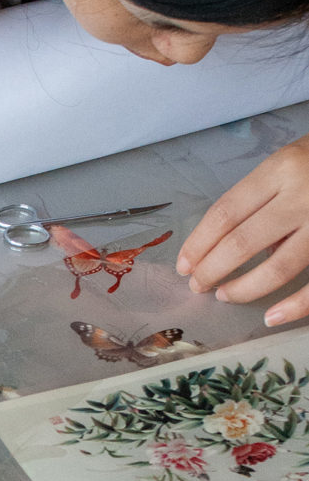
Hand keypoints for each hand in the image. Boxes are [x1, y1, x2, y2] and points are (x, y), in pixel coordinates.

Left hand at [175, 133, 308, 325]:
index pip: (225, 213)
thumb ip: (264, 199)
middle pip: (242, 242)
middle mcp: (303, 194)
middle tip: (198, 285)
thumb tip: (233, 248)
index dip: (198, 244)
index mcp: (281, 168)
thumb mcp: (291, 163)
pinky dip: (295, 306)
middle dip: (212, 270)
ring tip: (225, 295)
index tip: (184, 265)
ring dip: (244, 288)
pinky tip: (271, 317)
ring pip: (277, 267)